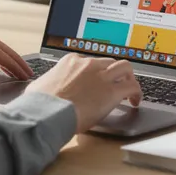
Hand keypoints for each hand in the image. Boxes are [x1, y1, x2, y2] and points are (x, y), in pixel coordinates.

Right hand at [26, 53, 141, 134]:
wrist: (48, 113)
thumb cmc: (40, 104)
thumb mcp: (39, 86)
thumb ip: (46, 84)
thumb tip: (41, 89)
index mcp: (70, 61)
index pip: (89, 61)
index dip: (95, 72)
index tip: (96, 81)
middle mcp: (88, 64)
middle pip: (109, 62)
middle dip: (113, 73)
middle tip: (115, 84)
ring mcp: (101, 76)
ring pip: (125, 67)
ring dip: (128, 77)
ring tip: (129, 90)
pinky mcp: (112, 91)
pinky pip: (132, 86)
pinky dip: (136, 92)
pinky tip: (135, 101)